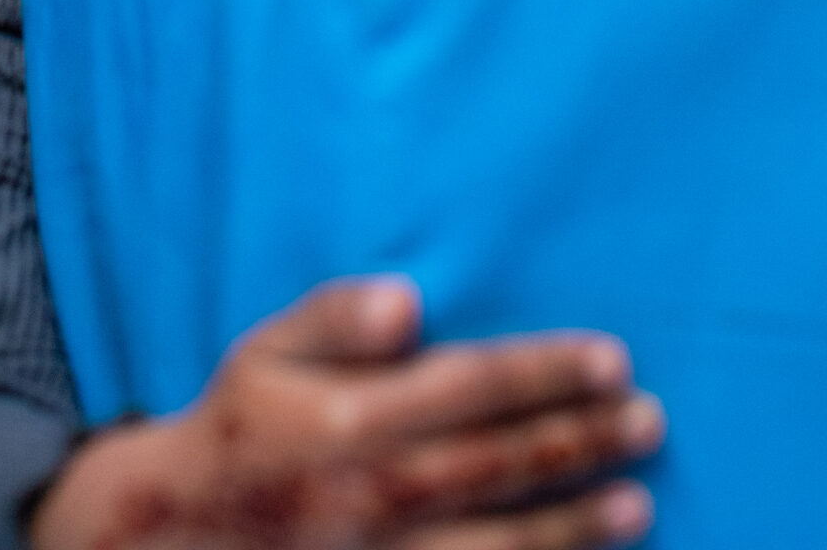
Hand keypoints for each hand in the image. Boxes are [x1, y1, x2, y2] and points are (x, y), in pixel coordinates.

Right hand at [30, 277, 661, 549]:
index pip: (474, 389)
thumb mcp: (267, 348)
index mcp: (352, 423)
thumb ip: (336, 317)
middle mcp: (377, 498)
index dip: (548, 373)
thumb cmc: (239, 424)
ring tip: (638, 502)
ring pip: (502, 548)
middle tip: (649, 418)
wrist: (176, 536)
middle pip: (502, 466)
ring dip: (576, 525)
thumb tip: (408, 301)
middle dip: (583, 440)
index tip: (614, 358)